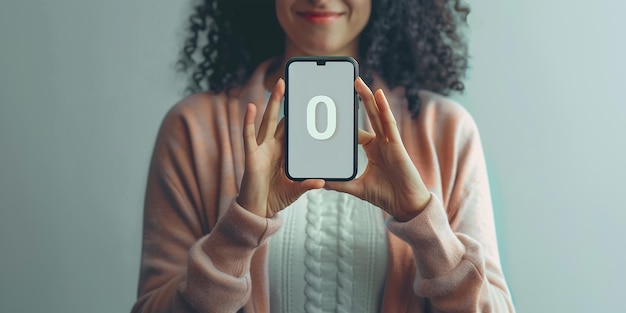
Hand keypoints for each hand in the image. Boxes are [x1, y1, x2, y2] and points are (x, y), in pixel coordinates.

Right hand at [237, 78, 324, 217]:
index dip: (301, 116)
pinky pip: (249, 136)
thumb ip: (308, 184)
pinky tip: (251, 107)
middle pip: (281, 118)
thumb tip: (322, 181)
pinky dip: (249, 121)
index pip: (294, 129)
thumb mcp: (296, 189)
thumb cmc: (276, 197)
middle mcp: (272, 146)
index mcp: (284, 152)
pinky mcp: (251, 155)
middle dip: (287, 102)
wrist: (258, 210)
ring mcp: (261, 149)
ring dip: (273, 103)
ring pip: (267, 121)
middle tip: (294, 82)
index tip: (311, 101)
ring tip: (280, 86)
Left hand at [324, 77, 431, 221]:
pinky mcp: (397, 145)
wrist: (406, 206)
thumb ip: (340, 184)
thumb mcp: (357, 188)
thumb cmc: (387, 196)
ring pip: (378, 115)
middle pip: (369, 116)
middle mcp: (382, 143)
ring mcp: (390, 142)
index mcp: (374, 150)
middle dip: (360, 100)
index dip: (346, 124)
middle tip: (348, 84)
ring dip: (369, 98)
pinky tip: (379, 94)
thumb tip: (320, 181)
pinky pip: (389, 123)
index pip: (357, 133)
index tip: (330, 116)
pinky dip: (384, 108)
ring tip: (359, 82)